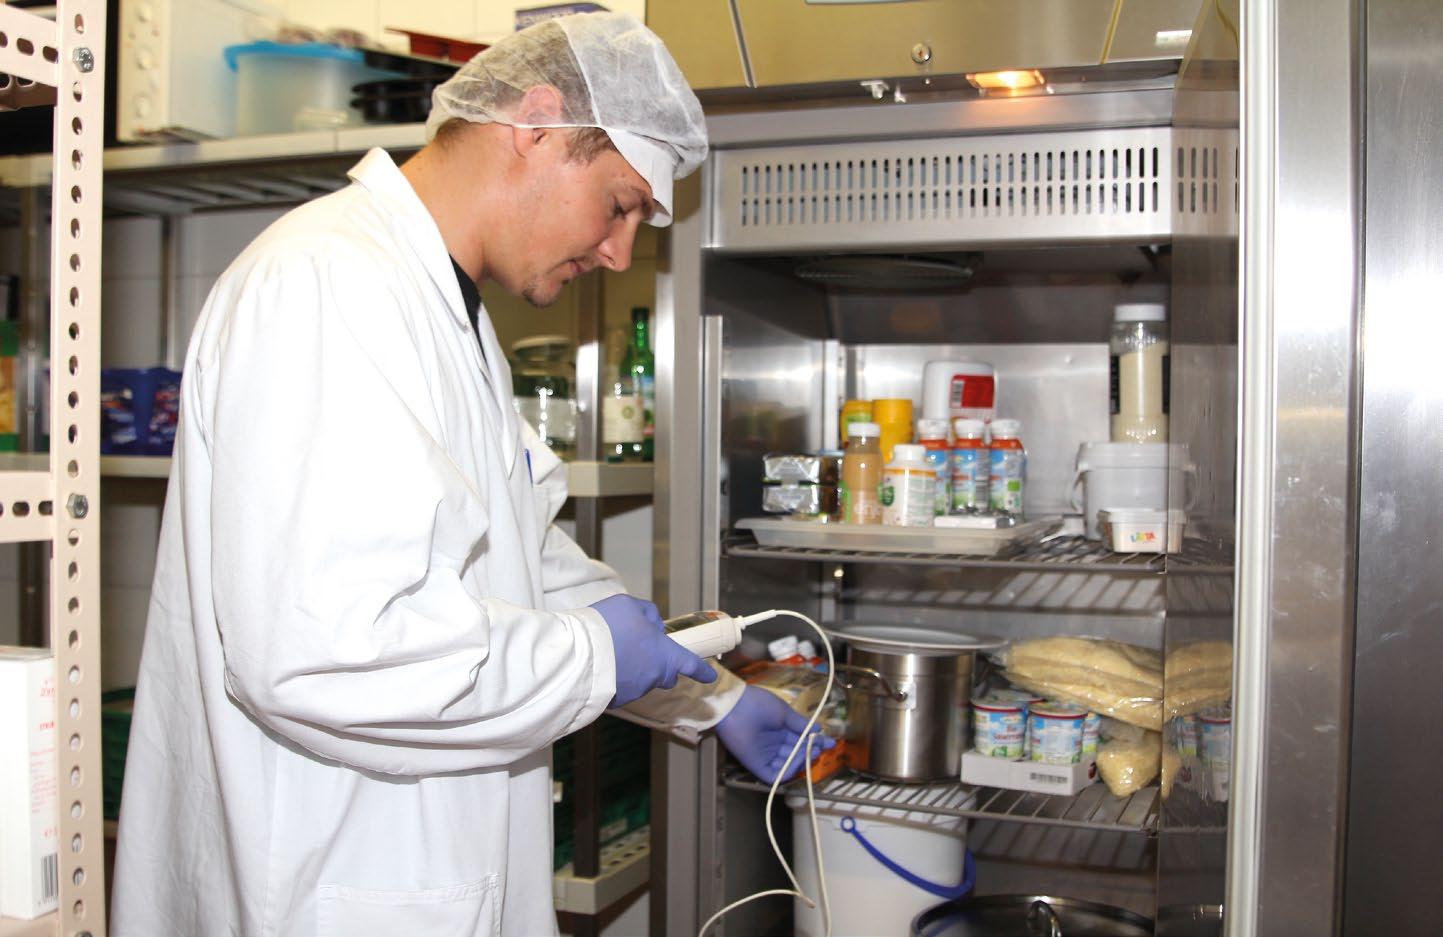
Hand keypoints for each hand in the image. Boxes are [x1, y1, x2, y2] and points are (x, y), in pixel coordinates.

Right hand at [590, 594, 716, 707]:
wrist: (578, 654)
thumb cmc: (609, 627)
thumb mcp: (631, 606)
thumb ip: (648, 614)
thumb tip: (654, 624)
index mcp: (665, 655)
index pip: (691, 664)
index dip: (702, 670)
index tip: (710, 676)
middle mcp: (654, 676)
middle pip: (666, 675)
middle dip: (662, 666)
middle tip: (645, 652)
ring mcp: (636, 691)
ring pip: (642, 680)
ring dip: (635, 669)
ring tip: (613, 652)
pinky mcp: (617, 700)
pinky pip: (623, 687)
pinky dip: (618, 678)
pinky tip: (603, 665)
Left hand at [716, 685, 834, 784]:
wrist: (735, 705)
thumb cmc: (757, 704)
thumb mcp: (784, 713)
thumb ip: (800, 724)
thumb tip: (819, 729)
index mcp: (779, 730)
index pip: (800, 740)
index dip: (815, 742)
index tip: (830, 742)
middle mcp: (773, 744)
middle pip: (796, 754)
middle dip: (810, 752)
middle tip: (820, 747)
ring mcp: (765, 755)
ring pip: (788, 766)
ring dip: (801, 761)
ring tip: (810, 751)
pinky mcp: (756, 765)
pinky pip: (774, 775)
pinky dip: (787, 772)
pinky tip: (796, 762)